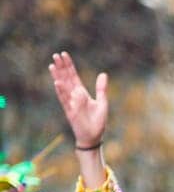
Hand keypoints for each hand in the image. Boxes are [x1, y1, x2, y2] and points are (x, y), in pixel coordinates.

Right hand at [50, 52, 111, 188]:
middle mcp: (74, 96)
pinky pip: (64, 99)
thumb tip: (103, 74)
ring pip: (62, 86)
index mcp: (81, 93)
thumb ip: (101, 89)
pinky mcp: (70, 110)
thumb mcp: (102, 102)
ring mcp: (71, 102)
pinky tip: (57, 82)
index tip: (64, 54)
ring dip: (57, 76)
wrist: (93, 137)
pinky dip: (61, 91)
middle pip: (66, 78)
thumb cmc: (97, 121)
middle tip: (56, 55)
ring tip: (52, 65)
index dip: (69, 66)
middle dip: (61, 67)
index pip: (73, 76)